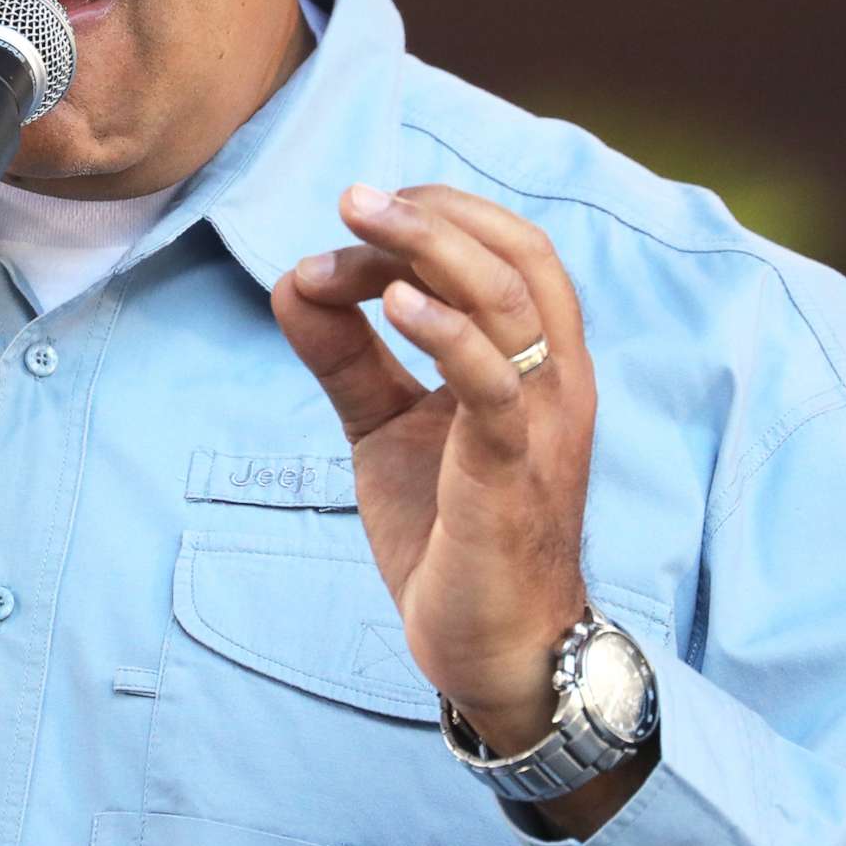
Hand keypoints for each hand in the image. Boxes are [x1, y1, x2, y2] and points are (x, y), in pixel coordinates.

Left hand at [272, 184, 645, 832]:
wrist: (493, 648)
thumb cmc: (453, 533)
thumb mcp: (386, 427)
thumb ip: (347, 357)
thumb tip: (292, 281)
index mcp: (532, 360)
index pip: (502, 251)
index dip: (432, 218)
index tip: (351, 219)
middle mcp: (553, 378)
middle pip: (518, 255)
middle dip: (435, 213)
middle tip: (353, 198)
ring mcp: (541, 423)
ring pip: (512, 302)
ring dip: (432, 250)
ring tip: (362, 221)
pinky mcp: (514, 473)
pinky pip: (496, 386)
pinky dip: (448, 334)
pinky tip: (394, 306)